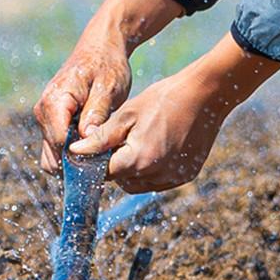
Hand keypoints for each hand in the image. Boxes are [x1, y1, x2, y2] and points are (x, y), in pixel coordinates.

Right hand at [36, 33, 130, 168]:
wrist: (101, 48)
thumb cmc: (107, 65)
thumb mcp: (109, 87)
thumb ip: (97, 113)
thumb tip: (86, 140)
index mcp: (55, 101)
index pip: (59, 143)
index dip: (79, 157)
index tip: (102, 160)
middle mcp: (43, 111)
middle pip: (52, 154)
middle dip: (76, 163)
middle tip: (104, 161)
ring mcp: (45, 118)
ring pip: (52, 155)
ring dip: (74, 160)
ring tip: (101, 154)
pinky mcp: (51, 122)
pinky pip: (57, 148)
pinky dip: (73, 154)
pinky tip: (95, 147)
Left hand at [75, 35, 279, 191]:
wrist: (205, 95)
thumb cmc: (162, 99)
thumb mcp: (127, 114)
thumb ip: (100, 138)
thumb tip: (74, 152)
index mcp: (138, 160)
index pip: (105, 174)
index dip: (96, 162)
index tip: (94, 150)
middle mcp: (157, 175)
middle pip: (122, 182)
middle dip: (116, 166)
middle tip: (119, 141)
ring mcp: (175, 177)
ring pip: (141, 184)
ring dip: (133, 171)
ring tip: (138, 142)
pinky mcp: (187, 176)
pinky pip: (160, 180)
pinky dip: (153, 170)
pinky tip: (157, 146)